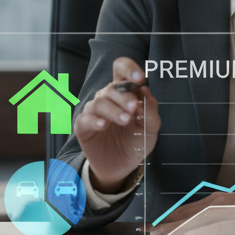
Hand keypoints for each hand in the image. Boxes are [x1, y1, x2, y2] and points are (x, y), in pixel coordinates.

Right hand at [72, 57, 159, 193]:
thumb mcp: (151, 128)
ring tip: (125, 120)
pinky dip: (95, 121)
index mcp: (125, 92)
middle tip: (134, 109)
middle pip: (113, 87)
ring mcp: (95, 110)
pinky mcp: (83, 126)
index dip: (130, 69)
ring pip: (100, 102)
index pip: (122, 69)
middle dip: (125, 97)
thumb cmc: (136, 141)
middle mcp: (109, 97)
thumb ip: (151, 110)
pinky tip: (103, 125)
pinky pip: (86, 118)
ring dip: (114, 110)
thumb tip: (146, 91)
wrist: (122, 165)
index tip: (140, 78)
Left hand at [149, 188, 234, 234]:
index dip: (170, 220)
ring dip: (178, 228)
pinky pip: (219, 228)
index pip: (189, 211)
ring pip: (198, 221)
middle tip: (148, 234)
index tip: (154, 227)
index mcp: (220, 201)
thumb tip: (204, 229)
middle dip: (167, 225)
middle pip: (188, 215)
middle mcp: (222, 204)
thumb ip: (222, 218)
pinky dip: (203, 232)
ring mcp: (231, 212)